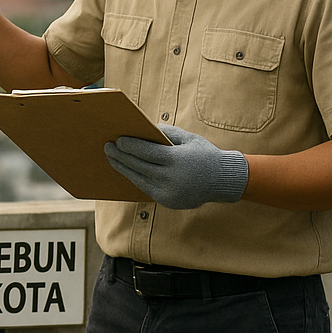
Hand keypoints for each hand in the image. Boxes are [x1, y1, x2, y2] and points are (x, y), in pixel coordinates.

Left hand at [104, 125, 248, 209]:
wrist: (224, 181)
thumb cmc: (203, 154)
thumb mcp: (188, 138)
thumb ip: (165, 133)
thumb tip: (141, 130)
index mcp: (178, 161)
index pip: (147, 152)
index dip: (130, 146)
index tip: (117, 139)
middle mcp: (173, 179)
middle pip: (139, 166)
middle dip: (121, 156)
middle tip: (107, 147)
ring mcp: (170, 193)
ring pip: (140, 179)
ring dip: (123, 168)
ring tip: (111, 158)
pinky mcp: (169, 202)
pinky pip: (146, 188)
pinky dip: (135, 178)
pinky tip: (125, 169)